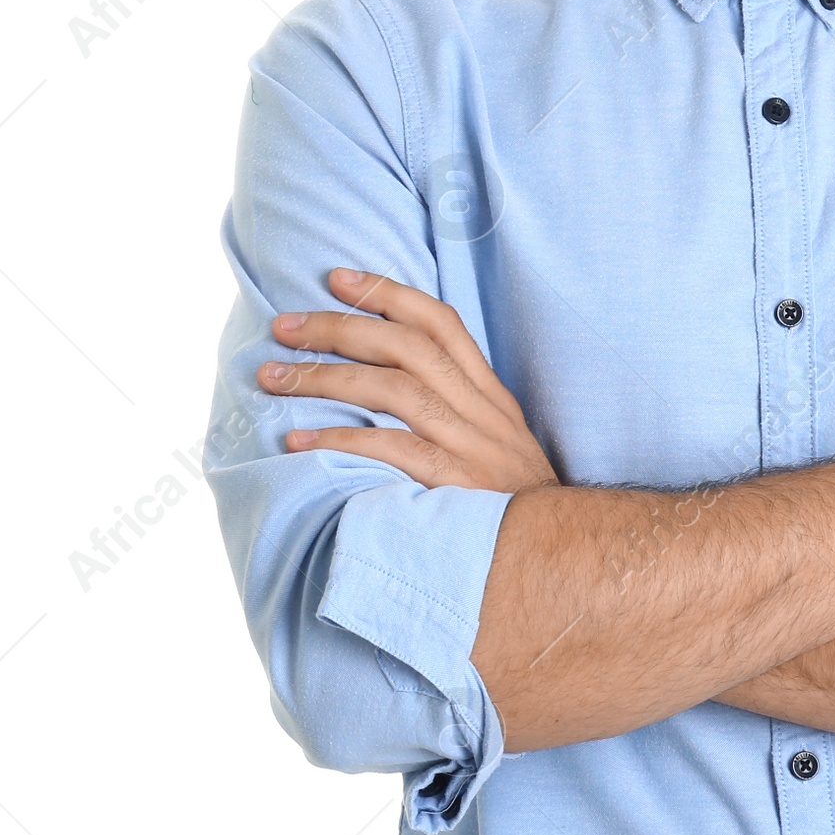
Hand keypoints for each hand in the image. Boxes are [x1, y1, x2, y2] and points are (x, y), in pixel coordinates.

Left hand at [257, 268, 558, 493]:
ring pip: (394, 390)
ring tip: (274, 378)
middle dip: (340, 328)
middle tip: (284, 326)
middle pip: (407, 348)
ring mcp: (470, 448)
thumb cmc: (514, 504)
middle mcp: (482, 411)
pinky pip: (391, 451)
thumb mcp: (496, 444)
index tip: (339, 278)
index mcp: (489, 394)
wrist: (560, 556)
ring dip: (326, 378)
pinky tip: (300, 439)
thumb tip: (390, 381)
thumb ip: (456, 410)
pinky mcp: (454, 488)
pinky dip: (341, 439)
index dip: (389, 293)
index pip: (441, 322)